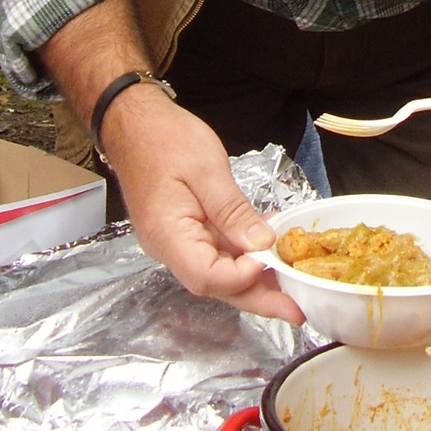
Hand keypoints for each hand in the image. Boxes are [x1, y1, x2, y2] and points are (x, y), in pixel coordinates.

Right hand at [101, 87, 306, 322]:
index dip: (243, 277)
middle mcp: (169, 248)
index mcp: (168, 235)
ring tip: (290, 283)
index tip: (272, 260)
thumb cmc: (164, 138)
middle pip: (216, 285)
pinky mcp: (185, 232)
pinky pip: (216, 253)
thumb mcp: (206, 168)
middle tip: (297, 308)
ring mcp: (176, 242)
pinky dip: (243, 255)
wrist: (133, 122)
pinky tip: (269, 248)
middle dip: (258, 297)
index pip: (207, 277)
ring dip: (254, 279)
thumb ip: (233, 210)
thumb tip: (261, 245)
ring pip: (219, 272)